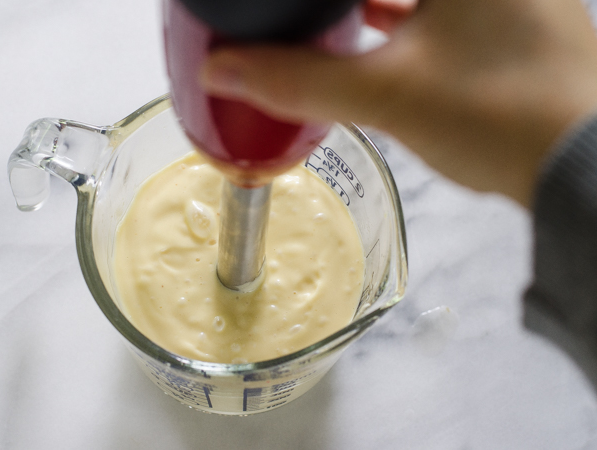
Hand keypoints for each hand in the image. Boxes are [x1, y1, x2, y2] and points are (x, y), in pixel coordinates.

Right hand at [201, 0, 596, 205]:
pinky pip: (438, 2)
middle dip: (341, 3)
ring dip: (372, 4)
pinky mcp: (508, 13)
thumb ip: (300, 78)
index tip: (292, 10)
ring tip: (330, 18)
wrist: (578, 166)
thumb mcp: (387, 94)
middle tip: (307, 15)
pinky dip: (402, 11)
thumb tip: (224, 68)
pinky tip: (374, 28)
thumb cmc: (504, 117)